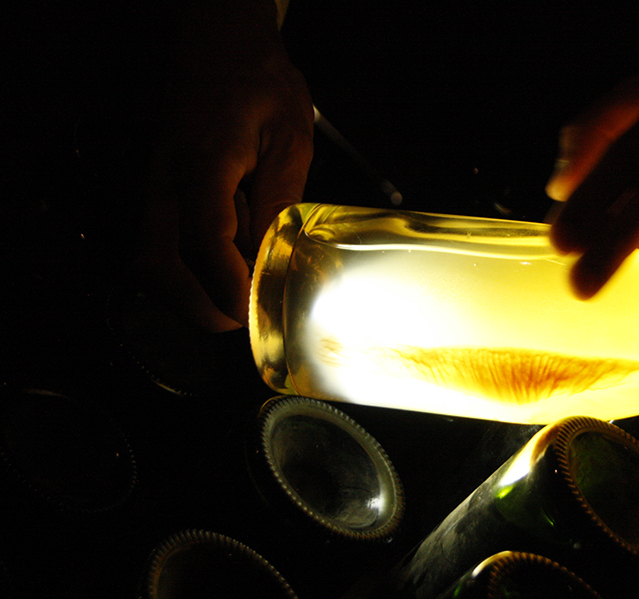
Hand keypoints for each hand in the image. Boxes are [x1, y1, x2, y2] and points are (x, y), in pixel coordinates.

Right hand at [135, 2, 313, 330]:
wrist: (218, 42)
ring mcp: (156, 184)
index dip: (228, 287)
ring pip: (152, 257)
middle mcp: (167, 179)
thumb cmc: (257, 84)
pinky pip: (164, 240)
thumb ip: (279, 199)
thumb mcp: (288, 138)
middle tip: (240, 319)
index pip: (205, 241)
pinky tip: (232, 263)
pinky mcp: (161, 188)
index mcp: (202, 163)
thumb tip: (278, 258)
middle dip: (194, 305)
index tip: (253, 313)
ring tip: (239, 297)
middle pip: (155, 263)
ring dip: (190, 290)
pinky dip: (191, 266)